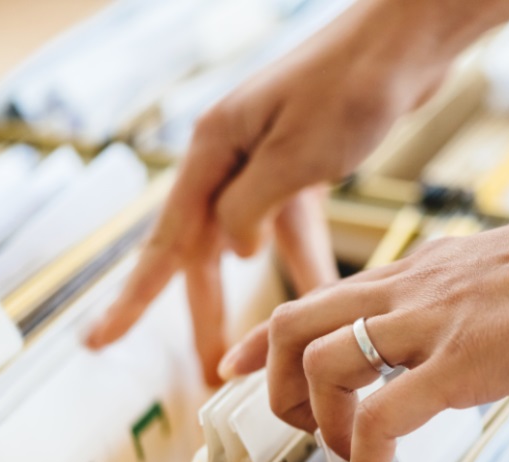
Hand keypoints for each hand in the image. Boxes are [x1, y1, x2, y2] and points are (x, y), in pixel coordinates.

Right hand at [85, 1, 451, 380]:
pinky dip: (301, 264)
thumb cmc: (350, 86)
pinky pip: (292, 229)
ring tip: (248, 351)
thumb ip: (251, 209)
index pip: (167, 238)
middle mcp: (230, 155)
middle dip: (202, 313)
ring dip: (250, 297)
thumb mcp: (292, 157)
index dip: (136, 297)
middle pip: (204, 249)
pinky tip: (313, 297)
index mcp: (212, 148)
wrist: (406, 43)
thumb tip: (232, 251)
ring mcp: (265, 160)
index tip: (102, 341)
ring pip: (246, 244)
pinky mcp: (303, 165)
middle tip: (206, 373)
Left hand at [220, 199, 508, 461]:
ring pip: (319, 365)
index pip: (318, 295)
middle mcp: (413, 288)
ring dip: (320, 427)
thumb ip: (465, 309)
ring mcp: (434, 321)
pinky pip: (382, 417)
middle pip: (293, 323)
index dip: (261, 337)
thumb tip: (454, 355)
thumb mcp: (507, 281)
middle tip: (307, 430)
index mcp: (423, 270)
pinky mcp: (466, 360)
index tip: (236, 366)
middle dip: (274, 387)